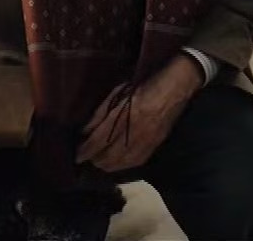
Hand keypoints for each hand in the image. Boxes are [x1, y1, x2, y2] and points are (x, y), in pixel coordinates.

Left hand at [74, 55, 201, 172]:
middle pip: (107, 157)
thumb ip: (100, 114)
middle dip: (94, 159)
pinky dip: (122, 165)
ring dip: (106, 164)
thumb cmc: (144, 86)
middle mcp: (134, 133)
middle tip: (87, 155)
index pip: (97, 142)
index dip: (84, 151)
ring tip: (99, 160)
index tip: (76, 155)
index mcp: (123, 117)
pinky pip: (134, 163)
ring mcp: (146, 142)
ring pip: (120, 163)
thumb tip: (85, 132)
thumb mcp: (118, 94)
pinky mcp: (154, 146)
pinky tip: (117, 161)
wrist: (175, 88)